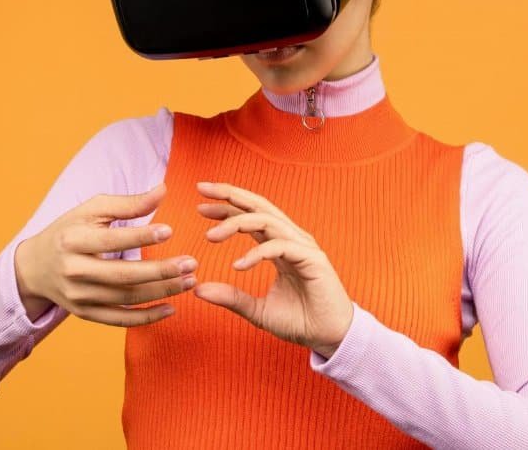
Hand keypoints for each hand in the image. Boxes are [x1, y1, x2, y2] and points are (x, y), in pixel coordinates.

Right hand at [13, 182, 199, 326]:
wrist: (35, 267)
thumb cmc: (70, 230)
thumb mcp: (91, 210)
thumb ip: (128, 203)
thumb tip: (163, 190)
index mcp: (73, 240)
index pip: (111, 240)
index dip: (141, 236)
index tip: (171, 230)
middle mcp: (74, 270)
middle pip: (122, 275)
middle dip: (160, 271)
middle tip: (191, 264)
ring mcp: (78, 296)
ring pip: (125, 298)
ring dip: (161, 292)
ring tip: (189, 281)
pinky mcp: (85, 313)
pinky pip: (119, 319)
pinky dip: (146, 317)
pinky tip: (172, 308)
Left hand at [191, 181, 353, 358]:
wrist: (329, 338)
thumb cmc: (300, 321)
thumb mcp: (257, 310)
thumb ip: (231, 297)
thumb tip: (198, 289)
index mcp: (278, 245)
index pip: (251, 215)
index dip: (227, 206)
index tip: (200, 206)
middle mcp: (291, 239)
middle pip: (259, 206)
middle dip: (230, 195)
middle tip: (202, 189)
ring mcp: (303, 246)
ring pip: (267, 220)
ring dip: (236, 223)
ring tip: (210, 236)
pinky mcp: (312, 259)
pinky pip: (280, 246)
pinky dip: (257, 253)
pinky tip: (238, 265)